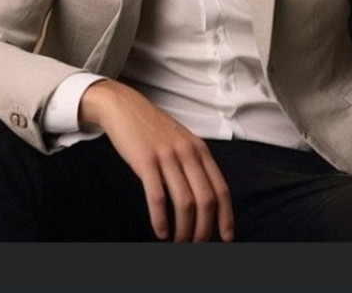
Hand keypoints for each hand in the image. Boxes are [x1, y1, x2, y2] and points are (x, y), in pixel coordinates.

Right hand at [79, 79, 233, 242]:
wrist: (125, 107)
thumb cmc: (153, 128)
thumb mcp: (182, 141)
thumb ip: (194, 164)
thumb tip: (205, 199)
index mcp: (200, 149)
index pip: (221, 189)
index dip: (226, 217)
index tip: (226, 237)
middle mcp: (188, 152)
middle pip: (206, 200)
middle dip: (204, 229)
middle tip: (196, 244)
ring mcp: (167, 156)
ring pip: (185, 202)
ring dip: (183, 230)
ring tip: (178, 242)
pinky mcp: (145, 161)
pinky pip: (157, 197)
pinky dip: (161, 219)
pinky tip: (160, 231)